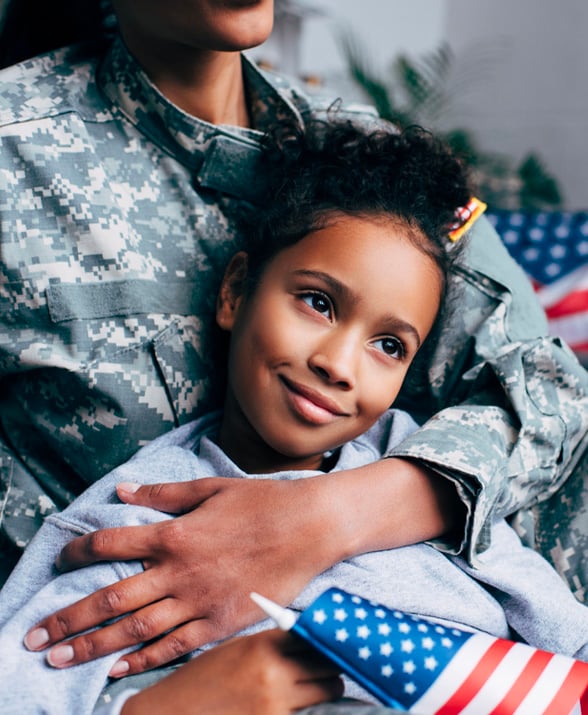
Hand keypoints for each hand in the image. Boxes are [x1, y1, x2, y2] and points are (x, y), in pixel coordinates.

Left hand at [24, 459, 458, 675]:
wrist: (311, 526)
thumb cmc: (262, 501)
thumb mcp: (210, 489)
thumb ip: (163, 494)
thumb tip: (122, 491)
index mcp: (175, 533)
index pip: (112, 543)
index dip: (80, 551)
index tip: (62, 559)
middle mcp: (180, 571)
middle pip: (112, 598)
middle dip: (69, 618)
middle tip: (36, 637)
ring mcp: (200, 601)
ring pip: (136, 629)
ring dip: (93, 646)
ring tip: (61, 660)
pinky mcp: (222, 623)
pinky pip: (175, 646)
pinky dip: (143, 659)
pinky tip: (117, 670)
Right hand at [121, 629, 342, 714]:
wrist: (171, 714)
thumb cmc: (202, 680)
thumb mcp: (235, 649)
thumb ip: (270, 644)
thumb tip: (307, 638)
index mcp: (262, 645)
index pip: (312, 634)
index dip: (323, 636)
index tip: (329, 638)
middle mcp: (273, 672)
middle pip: (328, 664)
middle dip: (331, 664)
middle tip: (327, 664)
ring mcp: (276, 704)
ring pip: (328, 691)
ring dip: (327, 688)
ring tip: (315, 685)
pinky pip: (308, 713)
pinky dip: (308, 708)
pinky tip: (293, 702)